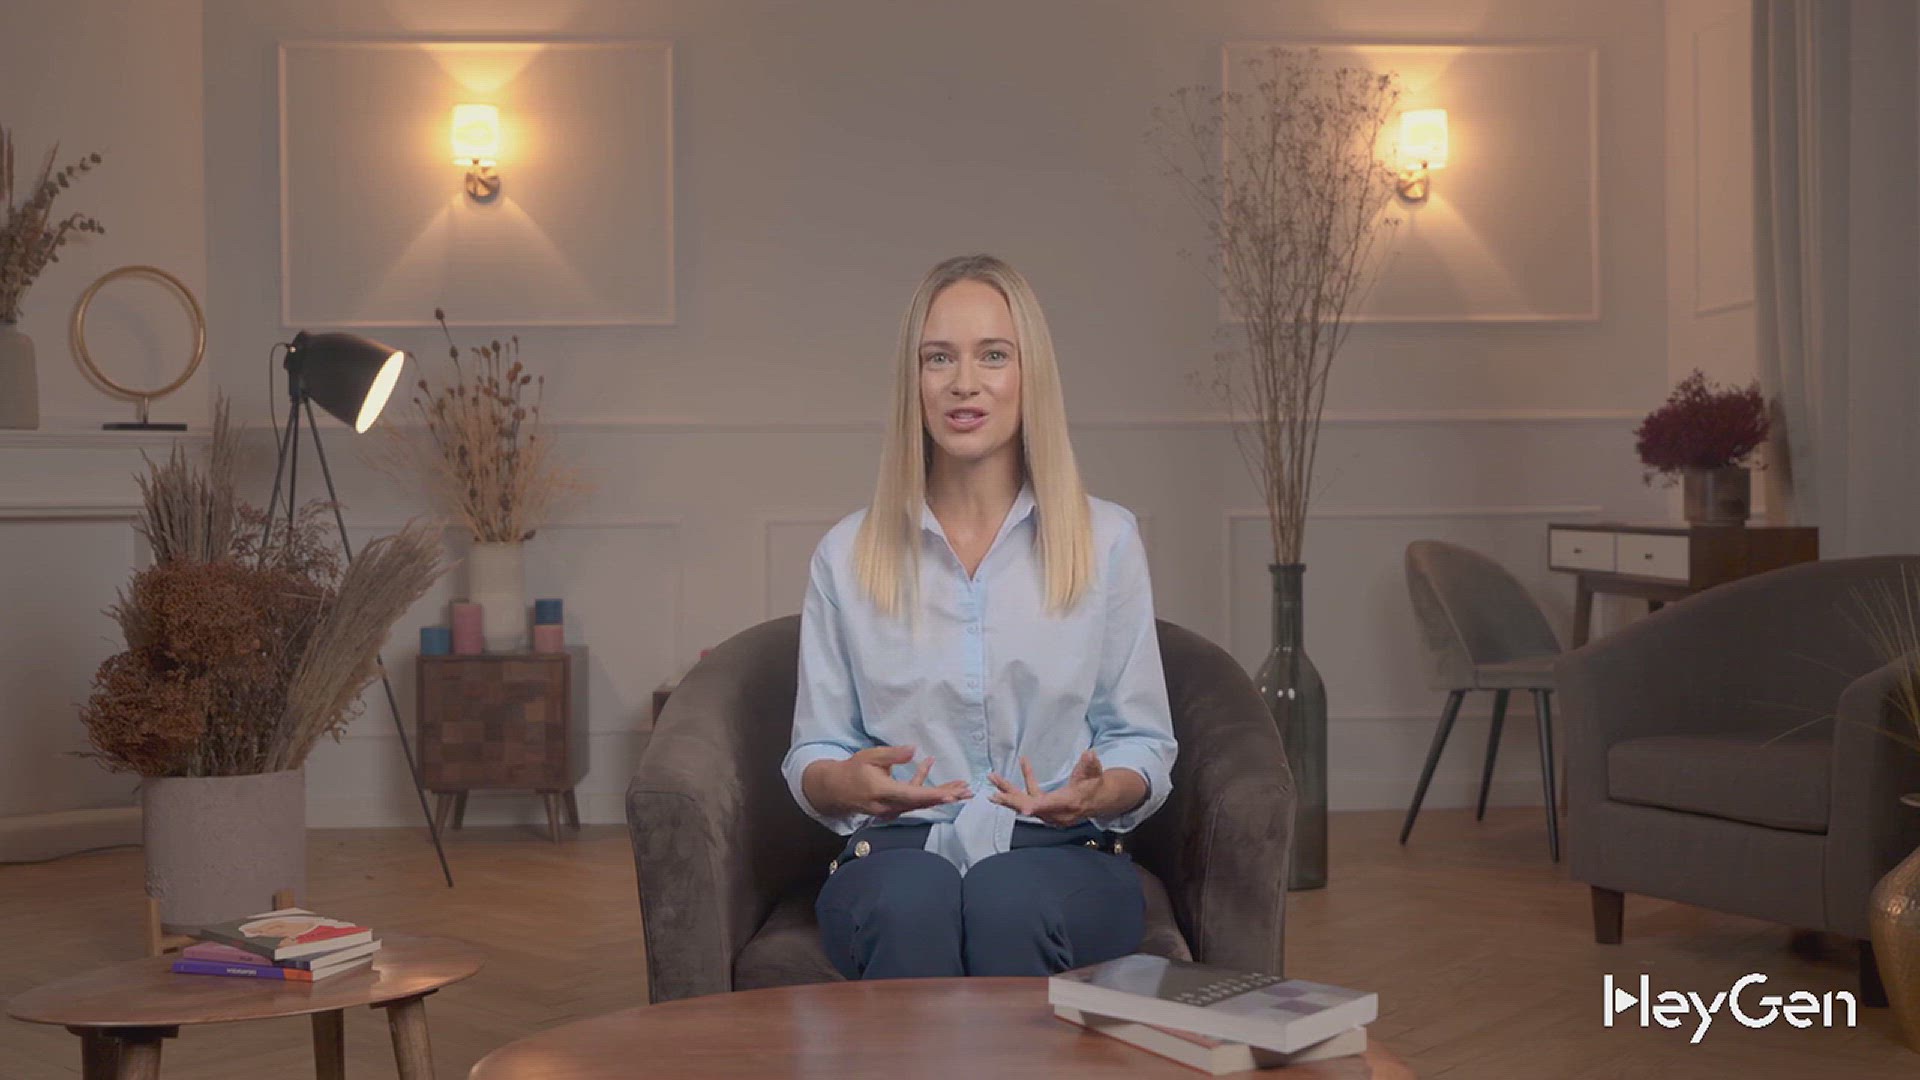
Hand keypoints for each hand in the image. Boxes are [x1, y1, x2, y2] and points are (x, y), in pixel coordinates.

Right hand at [806, 746, 969, 819]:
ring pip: (920, 803)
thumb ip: (893, 754)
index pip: (912, 795)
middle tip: (967, 793)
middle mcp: (889, 806)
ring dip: (940, 794)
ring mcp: (891, 810)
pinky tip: (928, 765)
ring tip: (961, 786)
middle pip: (922, 803)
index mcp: (883, 792)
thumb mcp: (870, 756)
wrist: (835, 790)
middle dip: (946, 797)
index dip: (933, 795)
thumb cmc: (853, 770)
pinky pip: (912, 800)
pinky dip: (923, 787)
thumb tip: (914, 750)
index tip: (952, 795)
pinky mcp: (892, 809)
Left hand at [988, 750, 1107, 827]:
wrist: (1098, 799)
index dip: (1037, 807)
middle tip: (995, 795)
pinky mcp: (1045, 809)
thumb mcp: (1095, 773)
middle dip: (1012, 801)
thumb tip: (1090, 754)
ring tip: (993, 778)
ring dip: (1008, 793)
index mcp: (1069, 802)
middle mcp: (1057, 811)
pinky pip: (1028, 798)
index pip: (1051, 805)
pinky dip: (1019, 787)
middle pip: (1030, 807)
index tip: (1024, 809)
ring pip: (1025, 803)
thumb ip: (1090, 764)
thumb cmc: (1095, 785)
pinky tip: (1017, 769)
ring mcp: (1049, 812)